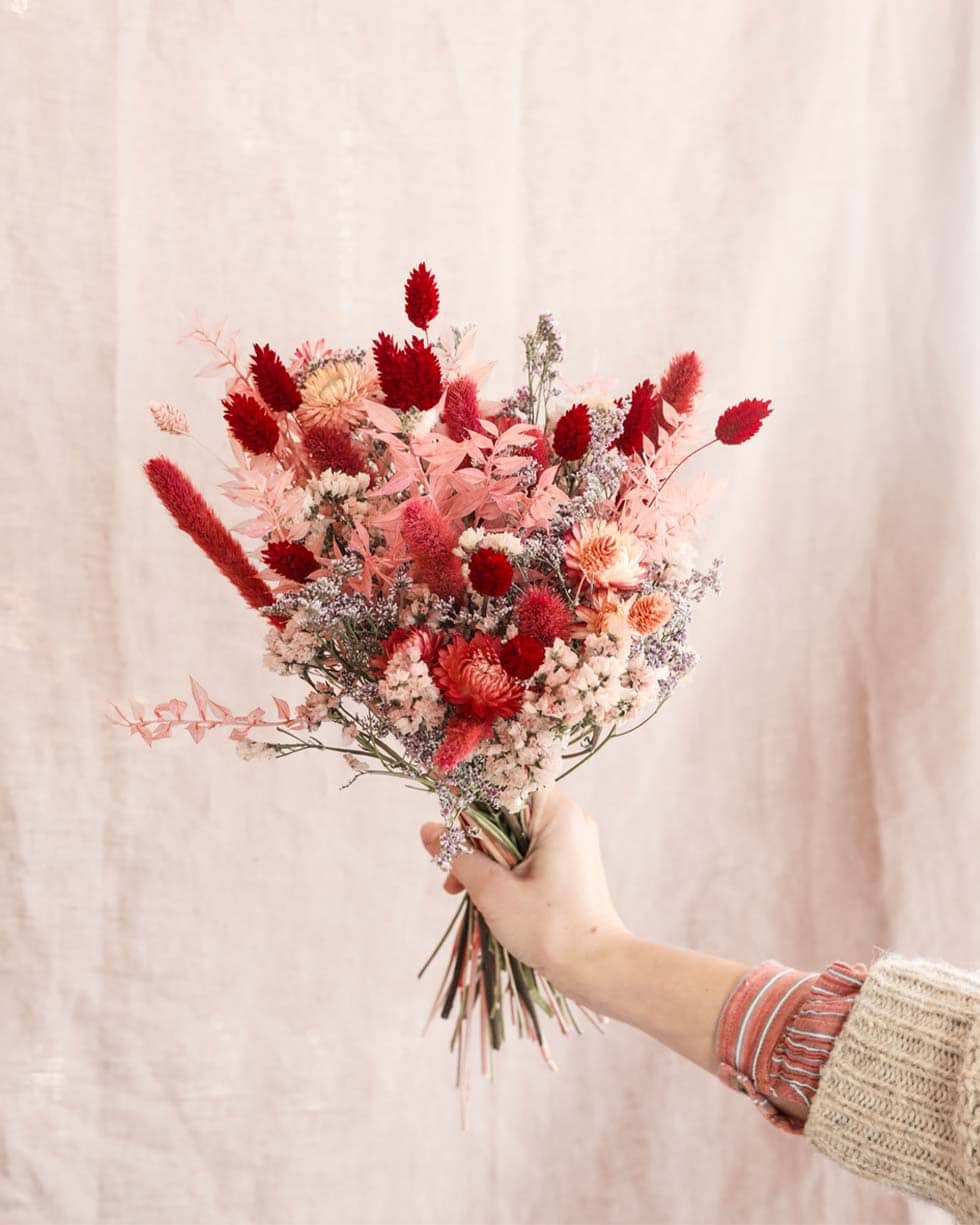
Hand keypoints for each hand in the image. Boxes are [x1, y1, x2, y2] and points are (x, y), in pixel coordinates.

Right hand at [421, 788, 755, 1081]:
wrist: (597, 967)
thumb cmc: (550, 928)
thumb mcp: (493, 891)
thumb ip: (458, 856)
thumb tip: (428, 830)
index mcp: (557, 813)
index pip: (507, 781)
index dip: (473, 798)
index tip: (451, 824)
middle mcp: (569, 819)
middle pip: (507, 809)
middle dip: (474, 839)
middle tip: (453, 872)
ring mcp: (572, 841)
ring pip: (514, 833)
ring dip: (486, 858)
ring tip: (462, 889)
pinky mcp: (570, 863)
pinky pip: (528, 851)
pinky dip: (505, 868)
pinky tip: (486, 895)